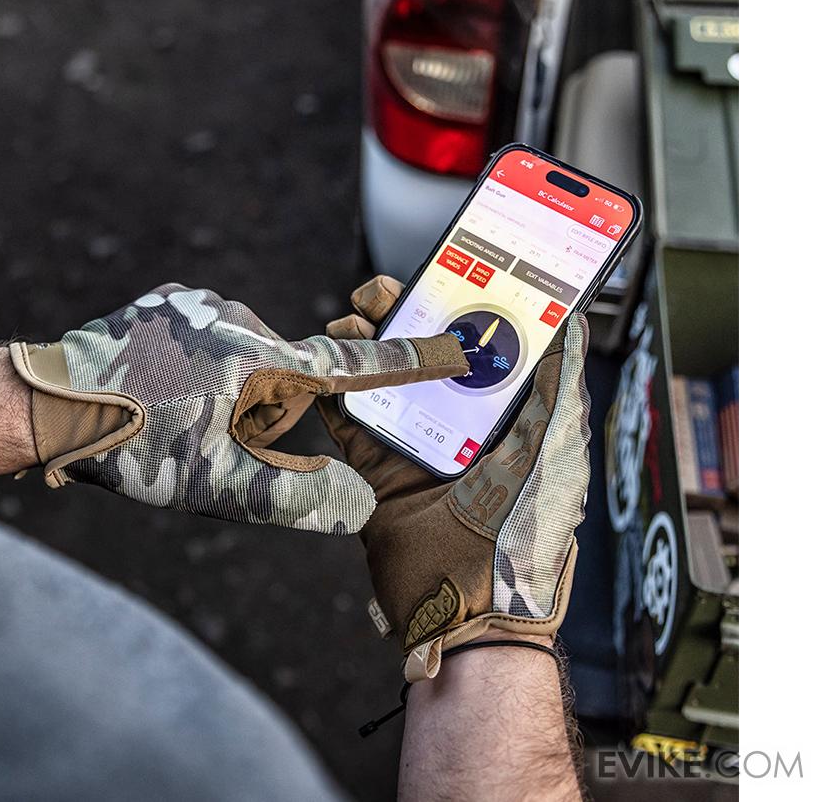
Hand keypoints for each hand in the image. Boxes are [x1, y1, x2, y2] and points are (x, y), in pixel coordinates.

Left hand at [8, 283, 467, 532]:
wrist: (48, 401)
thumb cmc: (137, 448)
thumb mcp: (220, 487)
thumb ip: (298, 499)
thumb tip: (364, 506)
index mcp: (263, 360)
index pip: (352, 367)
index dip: (407, 363)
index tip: (455, 349)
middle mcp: (239, 317)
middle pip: (284, 377)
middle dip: (262, 414)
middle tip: (204, 440)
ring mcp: (199, 301)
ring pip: (242, 358)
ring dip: (224, 391)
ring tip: (169, 418)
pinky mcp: (166, 300)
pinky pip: (205, 336)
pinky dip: (194, 366)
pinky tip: (155, 390)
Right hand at [316, 276, 589, 679]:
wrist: (470, 620)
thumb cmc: (524, 545)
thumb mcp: (553, 459)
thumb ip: (557, 394)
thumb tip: (570, 328)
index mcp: (508, 420)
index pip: (485, 346)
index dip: (463, 305)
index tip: (443, 272)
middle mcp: (461, 428)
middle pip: (428, 354)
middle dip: (403, 316)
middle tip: (380, 291)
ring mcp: (416, 449)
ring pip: (385, 379)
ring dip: (364, 347)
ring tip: (348, 320)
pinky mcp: (378, 474)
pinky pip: (351, 424)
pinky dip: (333, 394)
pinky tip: (322, 366)